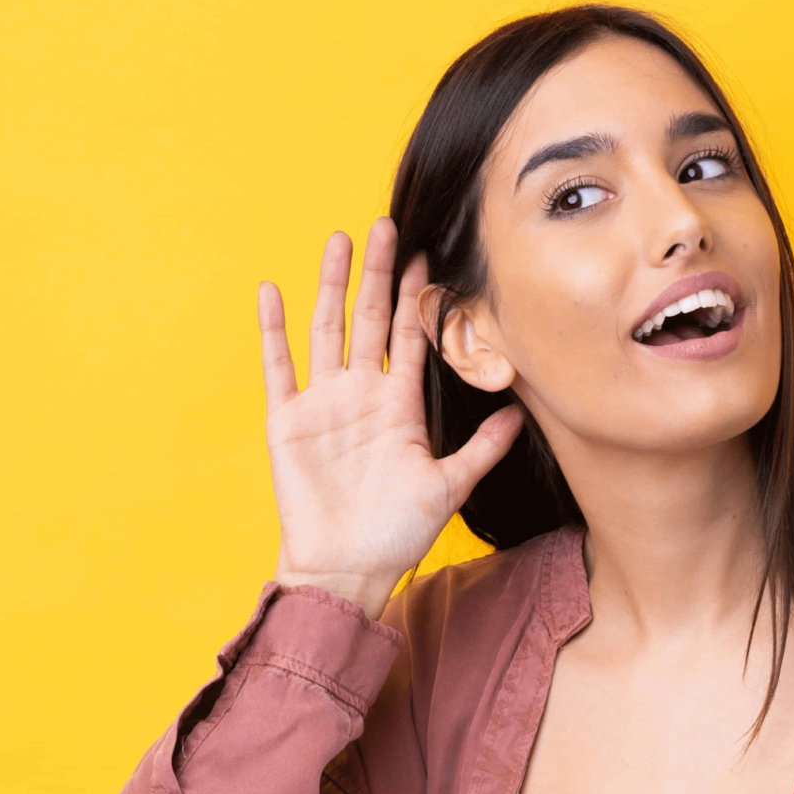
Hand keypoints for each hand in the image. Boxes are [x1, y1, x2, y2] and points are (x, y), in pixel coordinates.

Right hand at [257, 218, 524, 619]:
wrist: (346, 569)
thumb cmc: (396, 534)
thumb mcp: (449, 486)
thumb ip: (483, 448)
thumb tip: (522, 411)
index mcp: (399, 405)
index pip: (412, 338)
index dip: (419, 298)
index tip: (430, 254)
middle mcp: (361, 395)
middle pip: (370, 319)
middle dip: (378, 274)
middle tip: (386, 224)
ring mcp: (322, 404)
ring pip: (326, 329)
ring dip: (330, 286)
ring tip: (337, 241)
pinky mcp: (286, 420)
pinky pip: (278, 366)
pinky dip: (273, 330)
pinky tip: (271, 291)